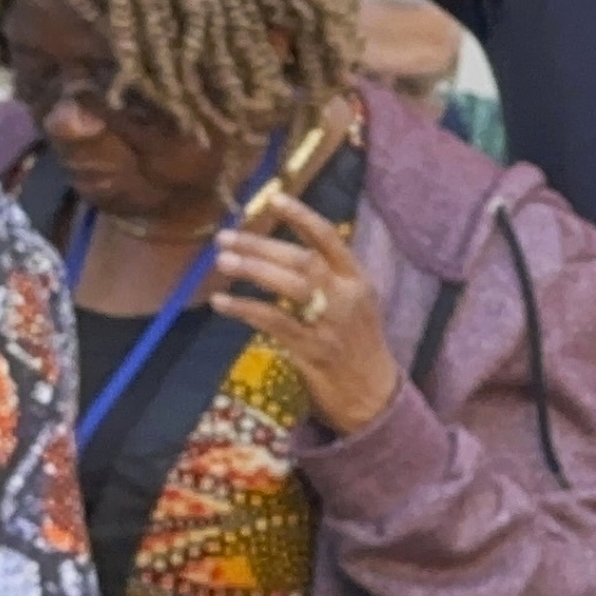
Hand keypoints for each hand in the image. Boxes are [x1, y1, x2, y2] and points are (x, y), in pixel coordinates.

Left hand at [212, 194, 401, 433]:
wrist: (374, 396)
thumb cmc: (358, 346)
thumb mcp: (354, 305)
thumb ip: (328, 279)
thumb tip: (280, 254)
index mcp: (358, 280)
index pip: (329, 239)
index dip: (301, 216)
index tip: (273, 199)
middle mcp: (347, 296)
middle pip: (303, 260)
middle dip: (262, 245)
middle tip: (226, 237)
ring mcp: (331, 323)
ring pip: (290, 286)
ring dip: (254, 271)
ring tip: (222, 262)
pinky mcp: (313, 350)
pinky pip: (274, 322)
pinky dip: (245, 310)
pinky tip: (221, 303)